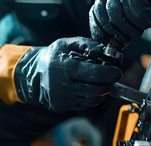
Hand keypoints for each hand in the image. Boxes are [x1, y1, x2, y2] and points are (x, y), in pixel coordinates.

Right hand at [0, 37, 122, 111]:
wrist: (32, 73)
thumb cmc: (53, 56)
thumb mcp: (67, 43)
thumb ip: (88, 45)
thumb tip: (106, 51)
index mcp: (66, 67)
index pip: (95, 74)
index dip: (110, 73)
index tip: (117, 71)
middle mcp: (62, 85)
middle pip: (96, 90)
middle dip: (108, 83)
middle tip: (112, 76)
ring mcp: (61, 99)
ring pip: (91, 100)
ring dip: (101, 91)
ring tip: (99, 81)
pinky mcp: (60, 107)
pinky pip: (84, 105)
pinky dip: (91, 97)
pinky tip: (88, 87)